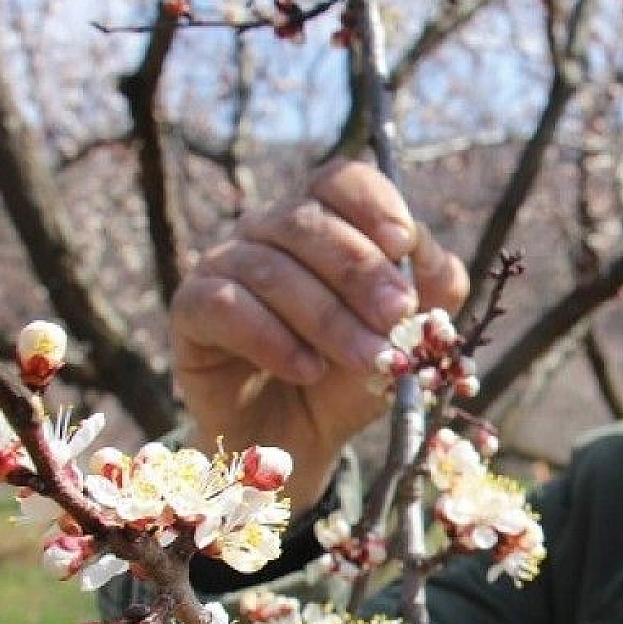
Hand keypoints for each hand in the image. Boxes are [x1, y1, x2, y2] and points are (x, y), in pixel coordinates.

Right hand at [170, 159, 468, 511]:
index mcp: (324, 223)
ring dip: (327, 318)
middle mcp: (269, 232)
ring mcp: (224, 265)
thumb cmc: (350, 379)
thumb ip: (431, 291)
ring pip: (270, 268)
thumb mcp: (405, 337)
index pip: (340, 181)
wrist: (297, 442)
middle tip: (396, 316)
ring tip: (366, 359)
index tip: (402, 243)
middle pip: (307, 222)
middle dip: (360, 272)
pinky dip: (272, 339)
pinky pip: (226, 306)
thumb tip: (427, 251)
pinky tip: (306, 370)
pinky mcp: (191, 309)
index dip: (372, 203)